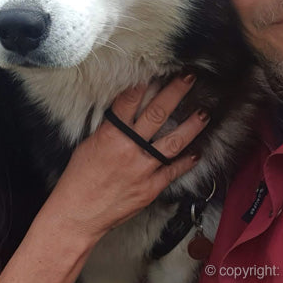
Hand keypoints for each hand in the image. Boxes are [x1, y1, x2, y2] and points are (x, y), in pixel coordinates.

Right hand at [48, 75, 208, 242]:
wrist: (78, 213)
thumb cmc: (79, 177)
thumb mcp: (90, 144)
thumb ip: (111, 128)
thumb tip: (126, 112)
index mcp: (111, 134)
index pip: (130, 100)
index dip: (144, 82)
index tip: (158, 68)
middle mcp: (130, 148)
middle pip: (157, 113)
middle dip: (175, 92)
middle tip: (189, 78)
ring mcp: (142, 168)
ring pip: (173, 142)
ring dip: (191, 126)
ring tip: (204, 114)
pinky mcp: (150, 188)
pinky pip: (173, 171)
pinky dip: (186, 162)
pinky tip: (197, 152)